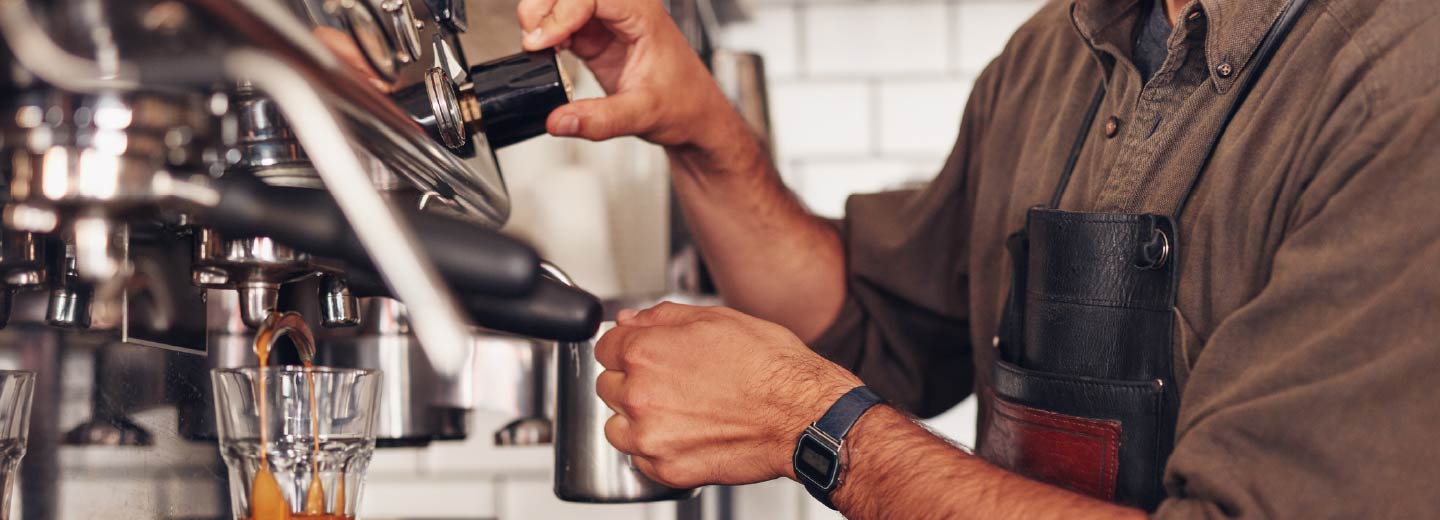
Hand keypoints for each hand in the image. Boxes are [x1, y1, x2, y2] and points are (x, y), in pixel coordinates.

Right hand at [516, 0, 744, 147]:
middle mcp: (624, 10)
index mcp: (642, 13)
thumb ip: (599, 119)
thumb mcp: (643, 114)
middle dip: (545, 7)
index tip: (543, 41)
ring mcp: (607, 23)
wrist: (695, 117)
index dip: (562, 12)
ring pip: (563, 2)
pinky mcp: (595, 38)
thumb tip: (558, 121)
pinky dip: (547, 34)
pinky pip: (562, 24)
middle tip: (531, 39)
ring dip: (542, 18)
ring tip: (535, 47)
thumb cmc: (685, 105)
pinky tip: (545, 53)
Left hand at [593, 302, 863, 487]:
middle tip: (670, 383)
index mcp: (646, 352)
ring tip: (677, 411)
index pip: (605, 347)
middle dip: (631, 382)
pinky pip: (640, 459)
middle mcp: (640, 395)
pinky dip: (657, 449)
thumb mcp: (716, 318)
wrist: (803, 414)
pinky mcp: (667, 469)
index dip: (625, 347)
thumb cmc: (770, 367)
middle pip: (608, 386)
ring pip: (616, 427)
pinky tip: (687, 434)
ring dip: (636, 419)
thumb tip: (629, 319)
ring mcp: (651, 437)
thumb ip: (661, 317)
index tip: (640, 354)